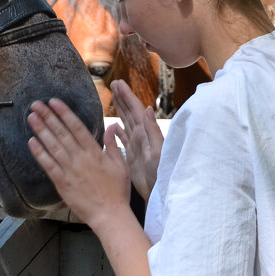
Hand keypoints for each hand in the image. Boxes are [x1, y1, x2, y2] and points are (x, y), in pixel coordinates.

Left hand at [27, 98, 132, 229]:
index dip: (64, 113)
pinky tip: (31, 141)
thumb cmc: (117, 191)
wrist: (109, 215)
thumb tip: (110, 127)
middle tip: (36, 104)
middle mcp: (80, 158)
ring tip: (31, 117)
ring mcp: (70, 170)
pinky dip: (39, 153)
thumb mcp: (120, 165)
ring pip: (53, 146)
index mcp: (95, 152)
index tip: (54, 102)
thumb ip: (113, 144)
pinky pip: (48, 165)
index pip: (77, 127)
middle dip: (48, 117)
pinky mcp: (62, 183)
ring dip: (41, 130)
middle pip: (62, 133)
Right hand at [111, 80, 163, 200]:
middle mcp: (141, 136)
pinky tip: (113, 126)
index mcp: (146, 133)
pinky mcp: (133, 155)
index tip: (117, 83)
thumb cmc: (161, 173)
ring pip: (126, 122)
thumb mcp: (157, 151)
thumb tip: (147, 109)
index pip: (135, 109)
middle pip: (130, 112)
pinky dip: (117, 130)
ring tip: (113, 98)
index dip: (126, 95)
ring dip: (120, 110)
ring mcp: (137, 146)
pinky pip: (123, 138)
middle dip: (122, 98)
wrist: (161, 193)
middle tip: (113, 84)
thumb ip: (153, 131)